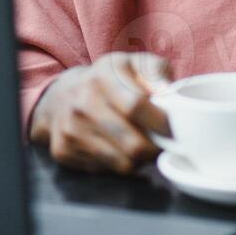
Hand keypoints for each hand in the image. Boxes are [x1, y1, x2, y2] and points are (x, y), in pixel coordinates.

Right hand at [30, 53, 171, 173]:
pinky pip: (106, 170)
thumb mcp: (134, 64)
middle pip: (133, 144)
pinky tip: (116, 148)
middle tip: (160, 143)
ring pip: (123, 163)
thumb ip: (155, 73)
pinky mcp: (64, 150)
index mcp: (102, 75)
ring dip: (138, 159)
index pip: (136, 105)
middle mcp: (82, 102)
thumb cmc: (110, 80)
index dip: (161, 122)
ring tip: (139, 144)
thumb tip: (167, 92)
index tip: (173, 129)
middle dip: (155, 149)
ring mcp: (71, 128)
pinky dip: (117, 164)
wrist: (63, 95)